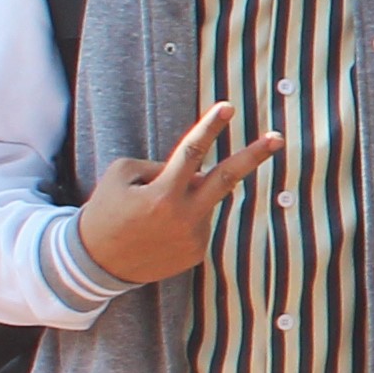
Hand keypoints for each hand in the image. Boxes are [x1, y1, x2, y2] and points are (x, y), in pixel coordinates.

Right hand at [78, 101, 288, 285]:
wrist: (95, 264)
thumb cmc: (104, 212)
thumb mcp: (119, 177)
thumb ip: (158, 165)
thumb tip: (195, 169)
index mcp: (162, 195)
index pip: (191, 152)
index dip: (210, 127)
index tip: (228, 107)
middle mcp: (184, 217)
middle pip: (227, 177)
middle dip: (254, 155)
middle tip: (278, 137)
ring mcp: (195, 237)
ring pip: (202, 201)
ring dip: (185, 198)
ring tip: (151, 216)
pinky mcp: (197, 253)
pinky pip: (198, 222)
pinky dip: (183, 218)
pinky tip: (159, 233)